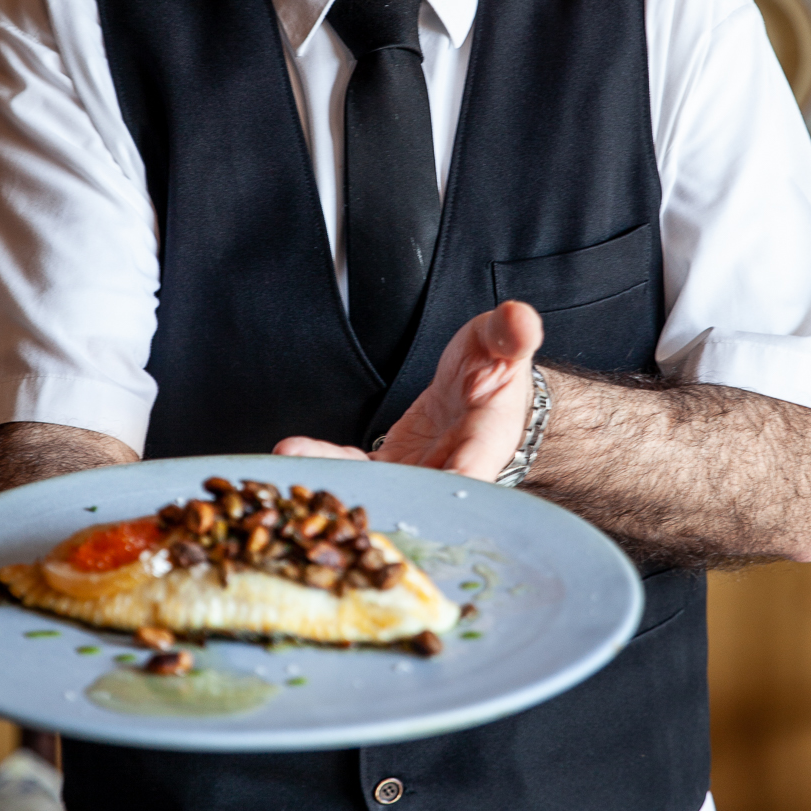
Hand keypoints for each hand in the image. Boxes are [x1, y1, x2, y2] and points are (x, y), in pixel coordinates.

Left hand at [274, 300, 542, 481]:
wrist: (482, 395)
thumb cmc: (497, 372)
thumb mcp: (505, 345)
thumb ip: (511, 334)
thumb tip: (519, 318)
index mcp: (483, 444)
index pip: (470, 470)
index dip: (446, 483)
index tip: (418, 488)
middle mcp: (447, 470)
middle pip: (414, 492)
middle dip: (375, 491)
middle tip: (335, 485)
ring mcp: (415, 473)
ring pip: (375, 484)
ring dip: (334, 475)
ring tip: (294, 459)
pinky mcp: (388, 466)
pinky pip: (354, 468)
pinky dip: (323, 461)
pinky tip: (291, 452)